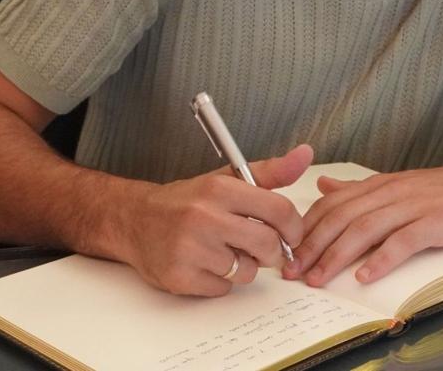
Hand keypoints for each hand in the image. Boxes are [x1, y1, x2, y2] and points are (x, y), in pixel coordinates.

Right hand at [120, 143, 312, 295]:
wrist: (136, 220)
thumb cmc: (188, 200)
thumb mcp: (227, 178)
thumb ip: (270, 172)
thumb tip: (306, 154)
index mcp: (220, 188)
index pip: (277, 209)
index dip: (293, 227)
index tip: (292, 235)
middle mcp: (204, 216)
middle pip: (266, 244)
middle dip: (274, 252)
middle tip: (267, 250)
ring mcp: (190, 248)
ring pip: (247, 271)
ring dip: (245, 266)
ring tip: (227, 251)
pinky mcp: (180, 277)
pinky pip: (224, 288)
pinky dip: (222, 281)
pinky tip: (206, 264)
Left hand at [284, 161, 442, 286]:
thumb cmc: (441, 191)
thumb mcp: (395, 185)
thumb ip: (358, 189)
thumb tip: (324, 187)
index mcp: (377, 185)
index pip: (332, 204)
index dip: (308, 228)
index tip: (288, 251)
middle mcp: (389, 193)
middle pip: (342, 217)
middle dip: (313, 245)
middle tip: (293, 270)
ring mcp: (411, 207)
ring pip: (365, 229)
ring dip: (337, 255)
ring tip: (318, 277)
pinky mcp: (433, 223)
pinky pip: (402, 241)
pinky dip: (381, 259)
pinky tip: (365, 275)